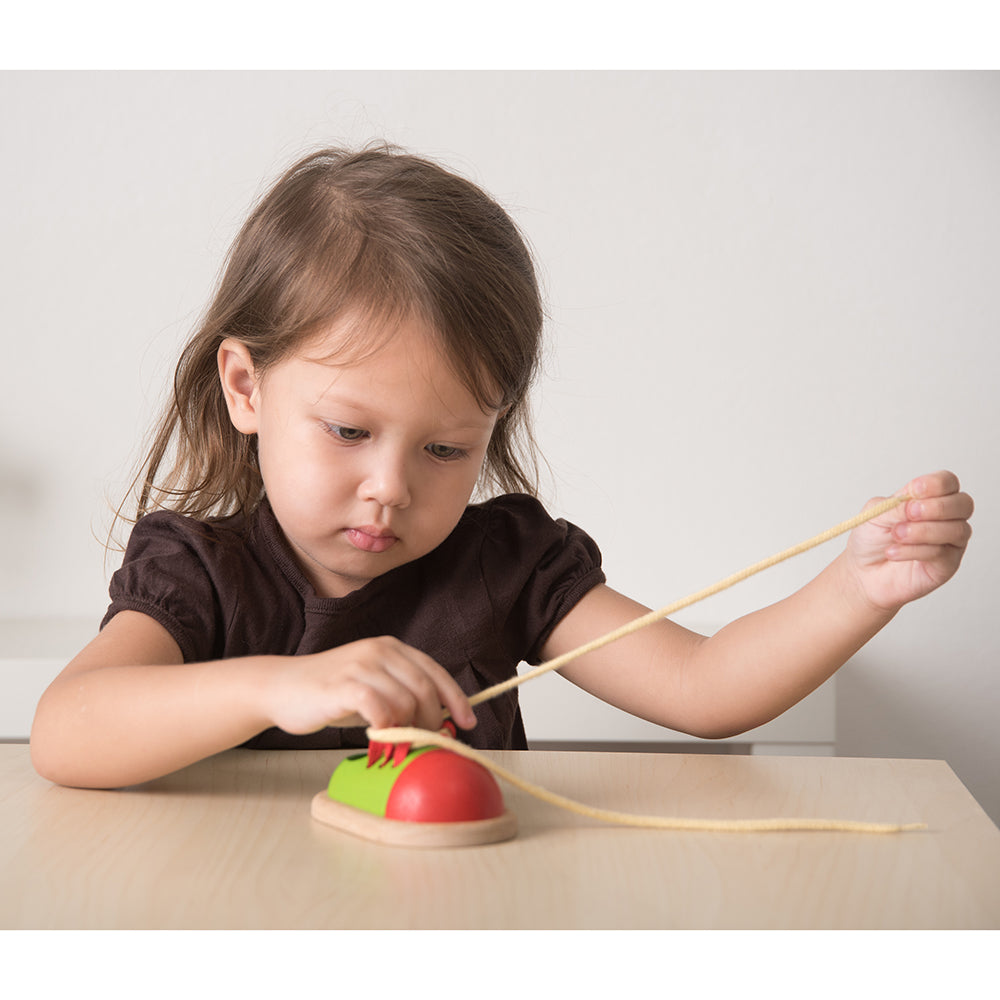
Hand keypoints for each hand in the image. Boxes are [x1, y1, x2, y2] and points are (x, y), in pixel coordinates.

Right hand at [262, 637, 476, 735]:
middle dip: (432, 722)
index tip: (468, 723)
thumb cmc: (330, 694)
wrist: (282, 688)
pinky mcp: (345, 684)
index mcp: (392, 648)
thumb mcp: (373, 688)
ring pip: (405, 702)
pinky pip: (381, 709)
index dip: (455, 699)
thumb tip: (438, 725)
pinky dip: (386, 729)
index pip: (435, 672)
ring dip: (407, 730)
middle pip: (425, 690)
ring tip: (396, 745)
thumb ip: (402, 697)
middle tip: (424, 743)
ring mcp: (362, 665)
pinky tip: (377, 739)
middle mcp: (380, 650)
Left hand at [845, 470, 972, 613]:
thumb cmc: (872, 539)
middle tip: (910, 513)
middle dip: (936, 507)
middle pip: (963, 504)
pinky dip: (914, 550)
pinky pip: (941, 553)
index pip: (947, 482)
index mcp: (929, 499)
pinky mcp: (946, 565)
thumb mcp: (877, 514)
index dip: (936, 483)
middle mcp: (946, 518)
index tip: (915, 489)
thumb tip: (915, 500)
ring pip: (956, 530)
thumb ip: (898, 505)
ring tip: (896, 534)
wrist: (863, 571)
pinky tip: (893, 552)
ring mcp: (950, 542)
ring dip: (923, 531)